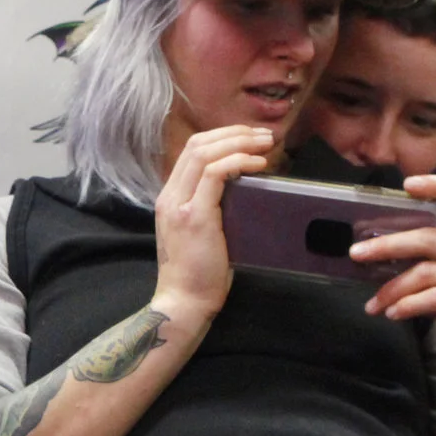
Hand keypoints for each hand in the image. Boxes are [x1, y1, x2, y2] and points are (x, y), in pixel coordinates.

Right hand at [153, 125, 272, 322]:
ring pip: (204, 153)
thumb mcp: (202, 233)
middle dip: (234, 133)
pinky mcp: (194, 216)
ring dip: (239, 142)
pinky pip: (214, 174)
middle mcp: (169, 196)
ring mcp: (179, 204)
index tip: (250, 140)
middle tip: (263, 136)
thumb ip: (213, 209)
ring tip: (265, 144)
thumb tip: (243, 191)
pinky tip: (258, 164)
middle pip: (197, 144)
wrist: (184, 302)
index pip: (192, 152)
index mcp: (170, 198)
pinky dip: (238, 161)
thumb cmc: (199, 275)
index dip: (223, 138)